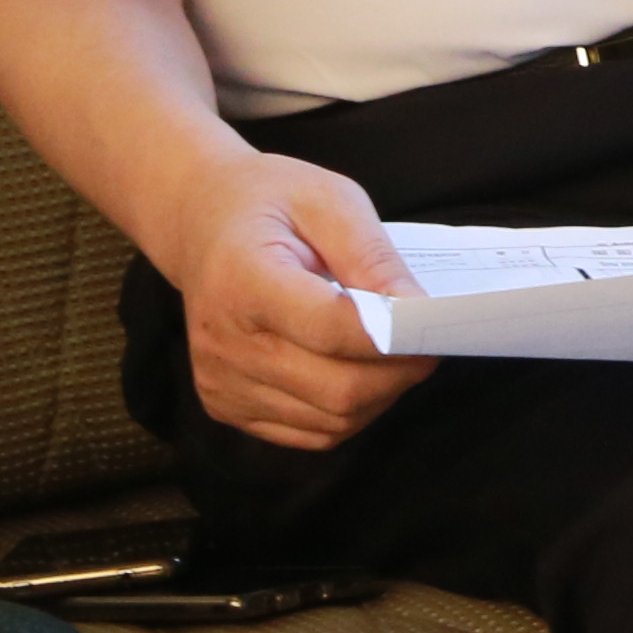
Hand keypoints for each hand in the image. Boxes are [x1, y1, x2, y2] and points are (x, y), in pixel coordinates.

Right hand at [154, 147, 431, 450]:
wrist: (199, 222)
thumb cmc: (269, 203)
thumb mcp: (329, 200)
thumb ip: (373, 256)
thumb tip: (419, 312)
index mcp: (241, 279)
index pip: (330, 329)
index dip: (392, 337)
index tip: (432, 326)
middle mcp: (223, 341)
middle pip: (336, 389)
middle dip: (396, 374)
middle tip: (426, 346)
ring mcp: (220, 381)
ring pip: (331, 420)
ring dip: (378, 396)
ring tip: (392, 357)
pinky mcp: (225, 405)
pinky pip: (311, 432)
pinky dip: (348, 412)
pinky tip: (356, 373)